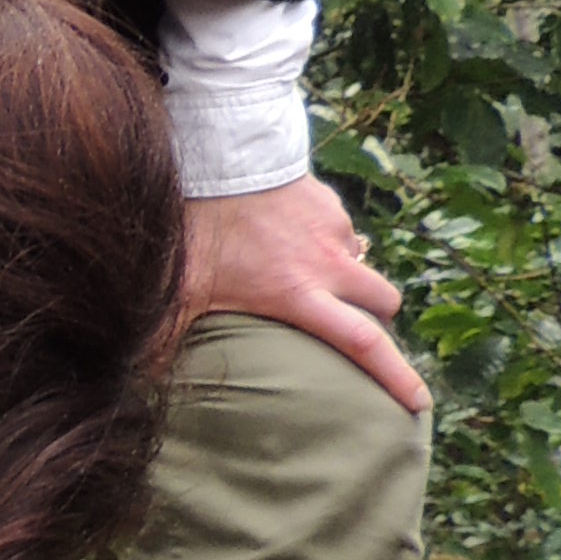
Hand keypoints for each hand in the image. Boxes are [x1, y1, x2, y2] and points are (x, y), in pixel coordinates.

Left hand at [180, 176, 428, 415]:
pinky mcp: (330, 202)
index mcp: (300, 294)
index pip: (363, 344)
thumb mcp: (180, 289)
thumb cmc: (199, 225)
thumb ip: (164, 337)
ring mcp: (334, 229)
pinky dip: (327, 244)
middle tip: (353, 326)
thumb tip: (142, 378)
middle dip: (379, 319)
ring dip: (348, 278)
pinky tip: (290, 240)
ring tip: (308, 280)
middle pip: (386, 303)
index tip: (417, 404)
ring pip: (363, 264)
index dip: (396, 378)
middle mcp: (329, 264)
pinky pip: (342, 232)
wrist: (219, 154)